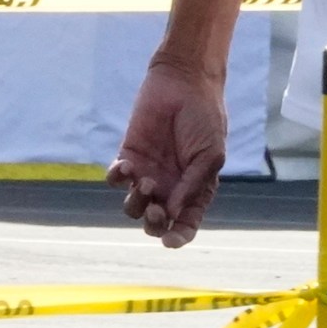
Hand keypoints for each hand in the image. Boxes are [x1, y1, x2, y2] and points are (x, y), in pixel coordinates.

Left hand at [108, 55, 229, 246]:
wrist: (184, 86)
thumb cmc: (205, 119)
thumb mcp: (211, 154)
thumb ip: (193, 184)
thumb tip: (172, 211)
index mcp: (195, 191)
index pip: (185, 223)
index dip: (178, 236)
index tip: (171, 242)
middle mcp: (169, 187)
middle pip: (155, 221)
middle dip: (153, 222)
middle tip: (156, 208)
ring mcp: (147, 173)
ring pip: (132, 205)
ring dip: (137, 201)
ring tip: (146, 182)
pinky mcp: (128, 156)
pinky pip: (116, 178)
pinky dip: (118, 178)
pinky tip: (127, 167)